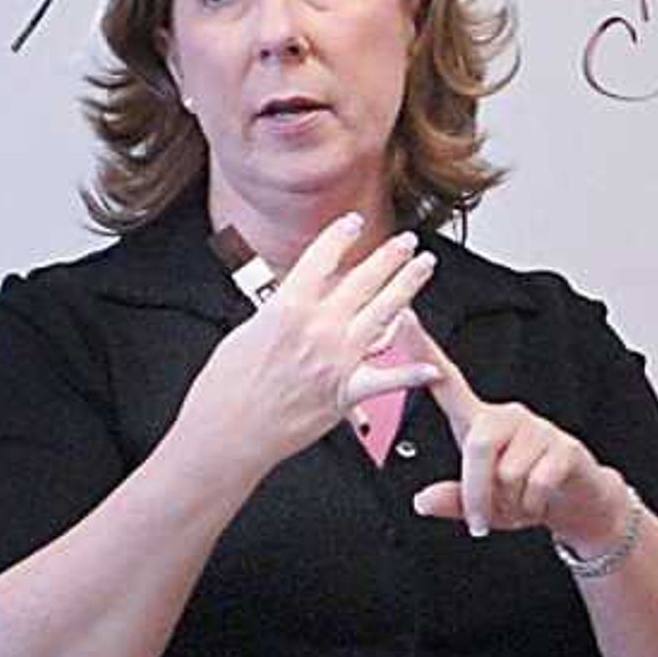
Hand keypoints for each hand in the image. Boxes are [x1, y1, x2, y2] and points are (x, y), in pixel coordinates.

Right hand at [171, 215, 437, 485]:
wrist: (226, 434)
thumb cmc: (224, 390)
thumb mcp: (244, 333)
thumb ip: (277, 313)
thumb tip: (294, 300)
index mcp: (286, 310)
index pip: (321, 260)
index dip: (341, 236)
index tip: (354, 222)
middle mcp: (318, 331)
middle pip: (363, 281)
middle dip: (389, 256)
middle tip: (406, 242)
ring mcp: (337, 361)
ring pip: (384, 315)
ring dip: (408, 287)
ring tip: (423, 268)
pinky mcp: (347, 393)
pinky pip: (389, 380)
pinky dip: (413, 373)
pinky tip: (433, 366)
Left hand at [406, 333, 628, 548]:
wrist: (578, 502)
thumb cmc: (525, 496)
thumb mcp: (481, 506)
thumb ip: (451, 502)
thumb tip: (422, 501)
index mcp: (479, 423)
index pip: (447, 381)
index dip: (424, 352)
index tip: (403, 319)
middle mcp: (507, 417)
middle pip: (478, 444)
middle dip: (476, 491)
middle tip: (480, 522)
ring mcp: (538, 429)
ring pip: (508, 470)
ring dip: (511, 500)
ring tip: (520, 502)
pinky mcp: (565, 447)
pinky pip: (537, 481)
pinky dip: (532, 504)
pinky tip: (538, 503)